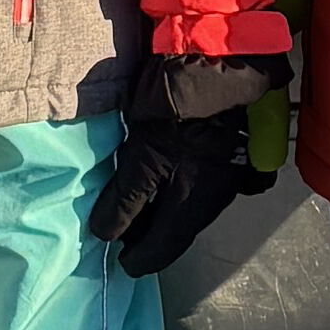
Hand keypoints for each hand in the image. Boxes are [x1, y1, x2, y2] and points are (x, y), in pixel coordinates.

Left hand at [93, 56, 285, 278]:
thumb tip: (105, 234)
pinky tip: (158, 180)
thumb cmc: (174, 118)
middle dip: (148, 235)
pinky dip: (173, 192)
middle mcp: (214, 201)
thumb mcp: (140, 159)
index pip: (162, 250)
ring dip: (160, 212)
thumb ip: (124, 201)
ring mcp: (223, 178)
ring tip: (133, 205)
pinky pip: (196, 187)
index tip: (118, 260)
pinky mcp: (224, 157)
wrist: (215, 68)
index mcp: (194, 207)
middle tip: (120, 231)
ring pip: (186, 209)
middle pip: (176, 232)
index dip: (137, 259)